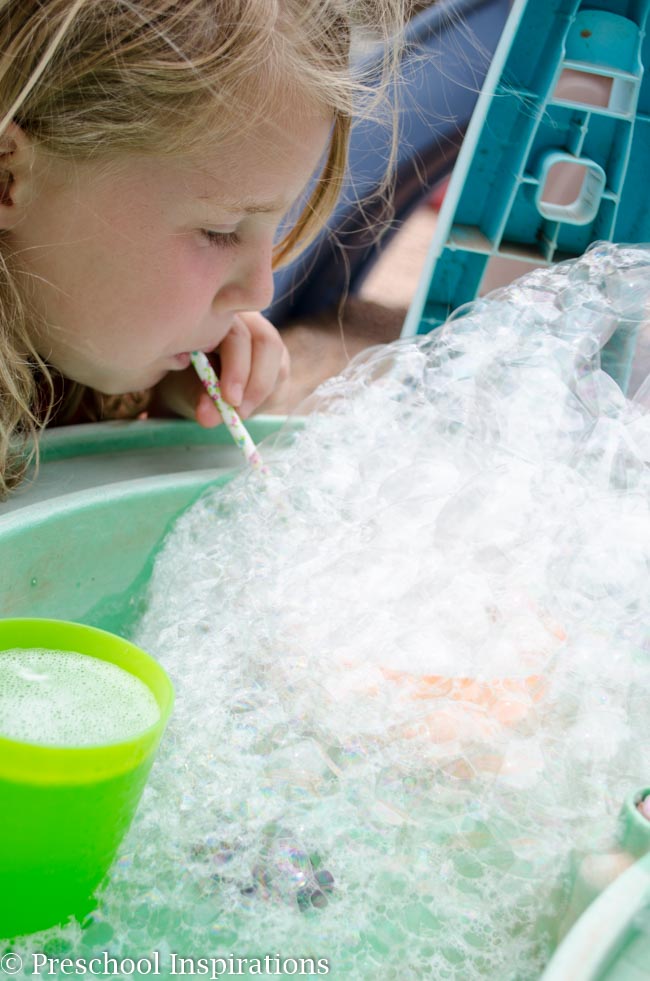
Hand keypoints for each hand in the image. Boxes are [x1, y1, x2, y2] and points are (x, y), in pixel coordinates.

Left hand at [152, 312, 289, 426]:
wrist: (195, 381)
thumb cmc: (186, 375)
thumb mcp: (187, 385)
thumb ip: (199, 397)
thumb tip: (209, 416)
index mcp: (223, 314)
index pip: (239, 334)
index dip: (238, 368)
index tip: (228, 399)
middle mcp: (251, 321)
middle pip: (269, 344)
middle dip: (256, 382)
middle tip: (238, 411)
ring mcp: (270, 340)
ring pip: (280, 364)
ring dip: (261, 394)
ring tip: (238, 414)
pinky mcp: (280, 361)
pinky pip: (281, 380)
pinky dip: (265, 399)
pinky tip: (245, 408)